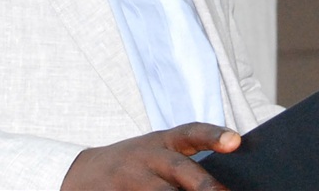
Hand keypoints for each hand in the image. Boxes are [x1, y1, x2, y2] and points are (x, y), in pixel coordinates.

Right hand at [60, 122, 240, 189]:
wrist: (82, 175)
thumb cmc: (134, 167)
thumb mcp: (155, 154)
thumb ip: (185, 165)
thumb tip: (220, 186)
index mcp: (161, 142)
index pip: (190, 132)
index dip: (213, 135)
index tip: (236, 141)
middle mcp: (148, 157)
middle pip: (181, 169)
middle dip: (206, 187)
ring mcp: (132, 179)